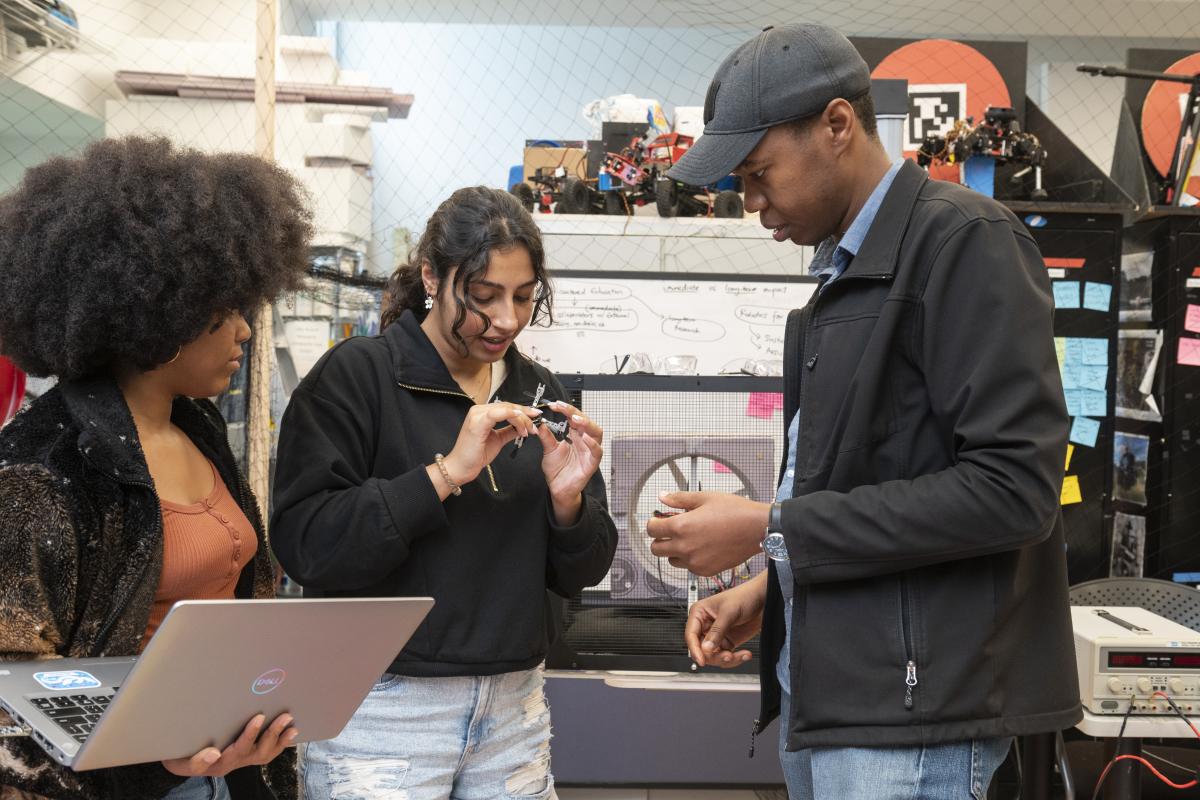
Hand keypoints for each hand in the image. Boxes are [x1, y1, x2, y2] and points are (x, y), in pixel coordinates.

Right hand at [162, 713, 295, 776]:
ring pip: (265, 754)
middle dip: (272, 734)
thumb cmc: (180, 756)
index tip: (259, 717)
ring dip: (280, 740)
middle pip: (258, 752)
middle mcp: (234, 763)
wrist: (180, 762)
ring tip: (293, 726)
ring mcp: (242, 760)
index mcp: (219, 763)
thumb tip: (213, 753)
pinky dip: (279, 744)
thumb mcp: (181, 761)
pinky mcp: (246, 755)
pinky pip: (267, 753)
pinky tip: (290, 733)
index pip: (238, 749)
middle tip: (285, 717)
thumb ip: (196, 760)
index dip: (250, 735)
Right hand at [443, 402, 540, 484]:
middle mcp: (478, 411)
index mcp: (482, 413)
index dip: (522, 410)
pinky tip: (521, 425)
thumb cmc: (475, 455)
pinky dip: (512, 417)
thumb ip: (509, 431)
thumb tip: (522, 426)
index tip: (535, 417)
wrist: (461, 467)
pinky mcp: (477, 423)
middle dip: (525, 414)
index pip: (507, 407)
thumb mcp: (498, 440)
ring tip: (530, 429)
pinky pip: (498, 414)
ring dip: (521, 418)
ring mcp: (477, 415)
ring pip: (506, 409)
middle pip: (508, 406)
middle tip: (537, 422)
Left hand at [536, 400, 602, 522]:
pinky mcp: (592, 463)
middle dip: (575, 413)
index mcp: (575, 435)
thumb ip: (546, 436)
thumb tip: (540, 422)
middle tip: (563, 408)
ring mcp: (590, 451)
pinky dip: (593, 444)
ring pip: (596, 433)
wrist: (558, 488)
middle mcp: (585, 440)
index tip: (554, 405)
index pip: (573, 417)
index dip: (565, 409)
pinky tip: (585, 438)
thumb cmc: (557, 469)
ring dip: (587, 424)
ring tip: (575, 419)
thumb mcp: (549, 449)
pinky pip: (597, 451)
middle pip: (586, 421)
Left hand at [645, 491, 768, 576]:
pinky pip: (688, 567)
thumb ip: (679, 499)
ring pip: (671, 560)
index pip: (651, 530)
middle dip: (660, 538)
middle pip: (655, 549)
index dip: (653, 523)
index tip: (658, 520)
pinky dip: (689, 559)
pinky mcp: (705, 571)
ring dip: (674, 550)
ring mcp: (694, 562)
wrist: (757, 529)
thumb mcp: (704, 498)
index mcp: (681, 527)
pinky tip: (701, 547)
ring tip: (689, 539)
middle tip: (670, 530)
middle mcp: (685, 547)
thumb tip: (663, 497)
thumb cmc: (735, 512)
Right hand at [686, 573, 766, 666]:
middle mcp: (706, 625)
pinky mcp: (728, 642)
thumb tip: (706, 648)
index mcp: (700, 613)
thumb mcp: (729, 612)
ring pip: (714, 656)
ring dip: (727, 659)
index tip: (702, 660)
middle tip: (728, 656)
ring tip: (739, 655)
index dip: (695, 649)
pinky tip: (745, 654)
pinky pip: (726, 656)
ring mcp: (717, 635)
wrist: (764, 599)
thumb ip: (717, 631)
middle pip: (701, 649)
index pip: (691, 635)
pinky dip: (735, 659)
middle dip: (715, 656)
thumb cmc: (745, 596)